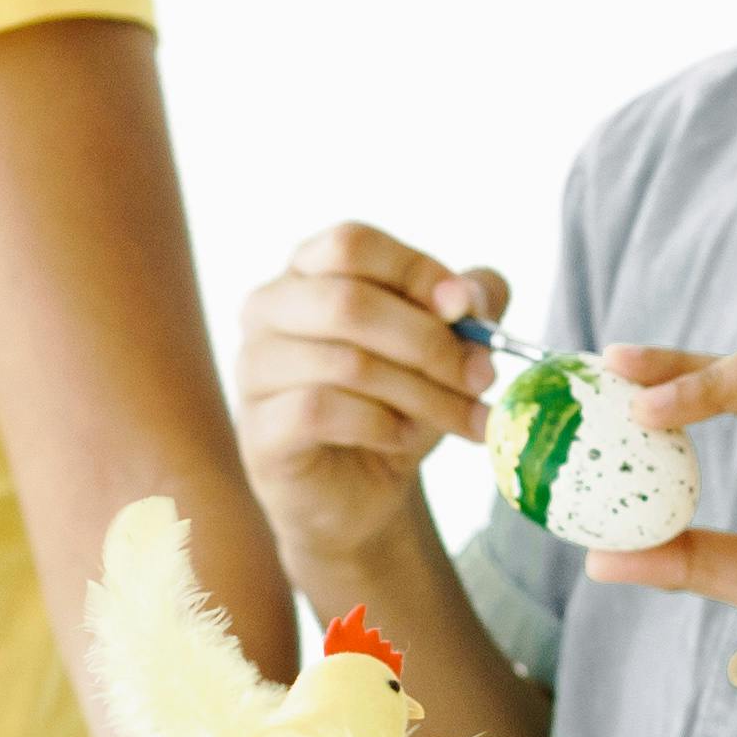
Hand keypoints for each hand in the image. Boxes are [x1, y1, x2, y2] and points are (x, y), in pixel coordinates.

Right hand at [232, 225, 503, 564]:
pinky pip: (321, 411)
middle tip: (481, 377)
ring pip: (346, 363)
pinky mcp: (259, 429)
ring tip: (460, 417)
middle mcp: (269, 310)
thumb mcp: (443, 346)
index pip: (352, 244)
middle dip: (429, 342)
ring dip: (421, 393)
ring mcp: (255, 369)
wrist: (358, 492)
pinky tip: (404, 438)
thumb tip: (467, 296)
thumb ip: (468, 305)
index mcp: (308, 272)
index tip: (467, 310)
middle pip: (348, 303)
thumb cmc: (394, 404)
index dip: (415, 272)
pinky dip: (380, 425)